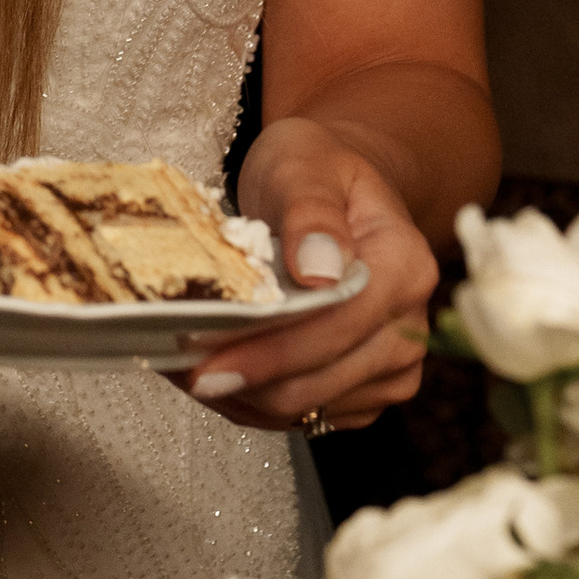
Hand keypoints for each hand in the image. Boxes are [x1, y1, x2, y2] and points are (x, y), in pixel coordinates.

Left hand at [184, 123, 438, 431]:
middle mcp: (407, 329)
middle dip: (242, 381)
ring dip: (238, 397)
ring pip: (305, 408)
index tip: (204, 361)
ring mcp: (390, 368)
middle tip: (170, 366)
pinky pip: (302, 414)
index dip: (268, 352)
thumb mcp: (305, 164)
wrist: (337, 189)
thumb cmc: (318, 170)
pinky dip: (250, 401)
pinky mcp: (362, 391)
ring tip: (178, 367)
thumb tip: (319, 269)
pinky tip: (209, 371)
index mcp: (404, 269)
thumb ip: (311, 211)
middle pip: (318, 381)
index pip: (335, 328)